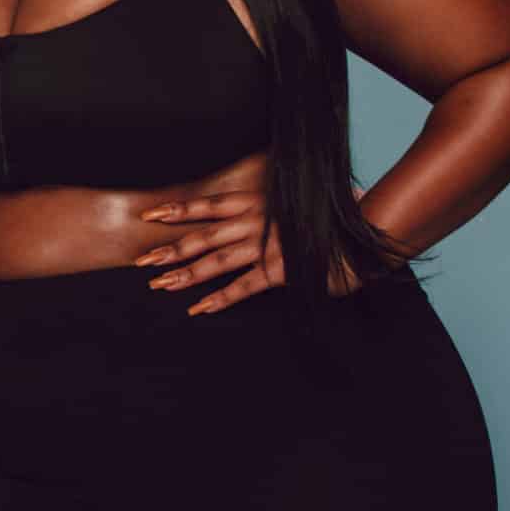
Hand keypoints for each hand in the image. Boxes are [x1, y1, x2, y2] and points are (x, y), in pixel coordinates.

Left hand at [136, 192, 358, 315]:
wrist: (367, 231)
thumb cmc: (333, 219)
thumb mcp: (297, 203)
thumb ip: (273, 208)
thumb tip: (260, 208)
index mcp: (258, 202)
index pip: (208, 204)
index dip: (178, 210)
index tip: (150, 214)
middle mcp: (257, 222)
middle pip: (203, 236)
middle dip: (170, 249)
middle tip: (142, 260)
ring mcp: (266, 247)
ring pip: (216, 262)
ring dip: (186, 275)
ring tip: (160, 285)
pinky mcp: (280, 271)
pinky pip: (244, 286)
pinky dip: (220, 298)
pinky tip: (199, 308)